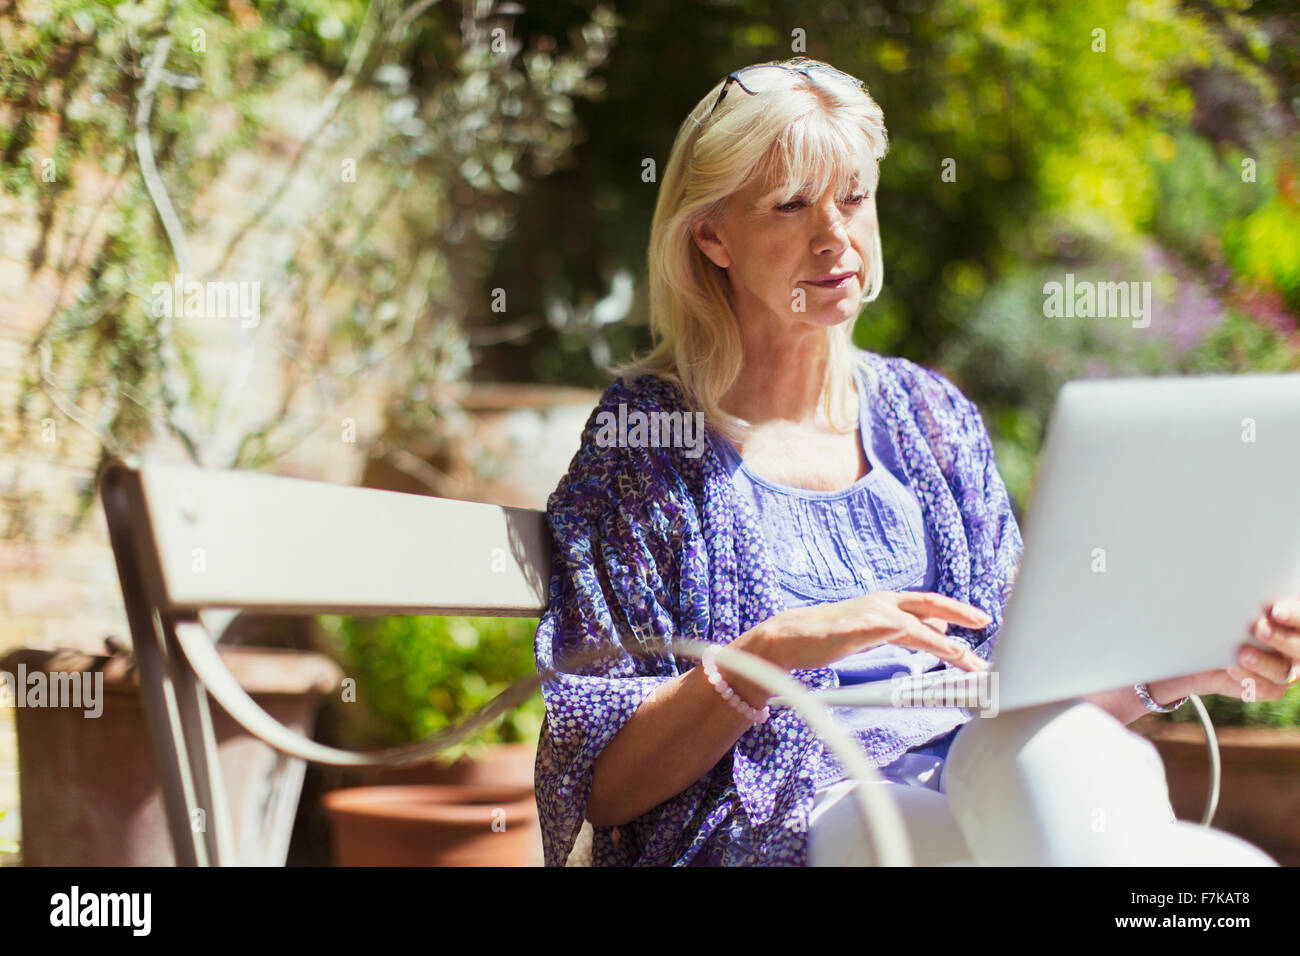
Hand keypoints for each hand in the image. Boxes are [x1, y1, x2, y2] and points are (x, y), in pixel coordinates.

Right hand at [736, 590, 991, 674]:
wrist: (788, 638)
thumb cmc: (824, 638)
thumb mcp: (867, 633)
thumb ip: (894, 631)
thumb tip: (924, 631)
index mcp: (882, 604)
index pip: (925, 606)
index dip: (952, 612)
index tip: (975, 622)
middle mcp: (882, 602)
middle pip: (930, 603)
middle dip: (960, 612)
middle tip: (984, 622)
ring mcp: (873, 612)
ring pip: (921, 623)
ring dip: (948, 641)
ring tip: (969, 657)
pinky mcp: (865, 625)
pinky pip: (904, 632)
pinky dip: (928, 640)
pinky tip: (944, 647)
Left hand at [1150, 598, 1299, 703]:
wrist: (1206, 651)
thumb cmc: (1226, 620)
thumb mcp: (1231, 607)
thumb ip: (1242, 599)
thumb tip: (1234, 575)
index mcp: (1291, 622)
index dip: (1294, 614)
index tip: (1275, 610)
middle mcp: (1295, 647)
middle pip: (1298, 646)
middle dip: (1280, 637)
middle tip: (1259, 628)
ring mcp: (1286, 669)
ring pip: (1282, 669)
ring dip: (1263, 661)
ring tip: (1243, 653)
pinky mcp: (1272, 688)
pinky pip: (1266, 688)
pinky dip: (1249, 678)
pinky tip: (1232, 668)